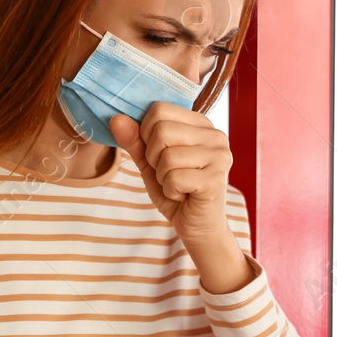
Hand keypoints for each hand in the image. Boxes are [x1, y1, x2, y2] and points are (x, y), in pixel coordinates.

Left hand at [111, 103, 252, 293]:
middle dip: (153, 158)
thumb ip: (135, 140)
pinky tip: (184, 196)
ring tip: (178, 185)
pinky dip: (171, 191)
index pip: (159, 110)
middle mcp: (215, 135)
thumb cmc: (177, 190)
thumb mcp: (150, 162)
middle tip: (169, 174)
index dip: (147, 134)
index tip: (160, 155)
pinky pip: (175, 177)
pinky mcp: (216, 179)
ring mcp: (219, 156)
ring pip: (167, 157)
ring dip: (163, 177)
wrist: (198, 226)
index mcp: (201, 124)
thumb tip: (116, 118)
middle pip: (161, 131)